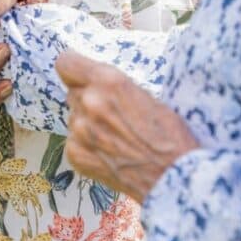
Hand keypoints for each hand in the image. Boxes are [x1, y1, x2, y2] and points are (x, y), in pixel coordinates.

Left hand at [57, 52, 198, 203]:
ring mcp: (79, 130)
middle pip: (73, 91)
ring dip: (87, 123)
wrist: (174, 177)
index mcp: (108, 81)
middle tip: (112, 115)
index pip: (66, 63)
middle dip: (87, 99)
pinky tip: (109, 153)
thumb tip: (92, 83)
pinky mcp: (75, 154)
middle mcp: (89, 101)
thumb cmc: (169, 136)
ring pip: (74, 116)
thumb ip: (112, 85)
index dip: (73, 68)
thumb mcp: (144, 94)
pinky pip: (73, 141)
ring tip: (115, 137)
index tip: (78, 74)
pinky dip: (86, 145)